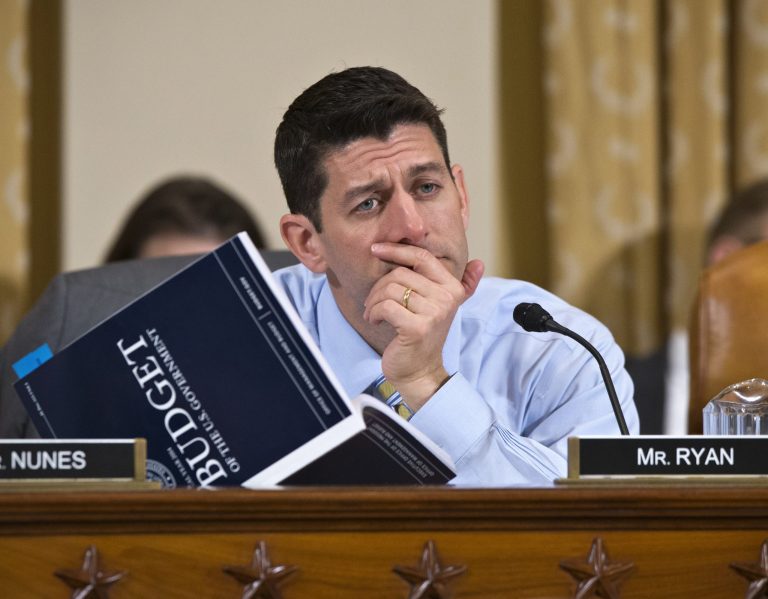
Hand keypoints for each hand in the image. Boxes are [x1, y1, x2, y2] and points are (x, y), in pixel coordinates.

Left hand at [363, 243, 483, 409]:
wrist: (420, 372)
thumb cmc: (423, 336)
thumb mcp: (442, 307)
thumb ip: (461, 285)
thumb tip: (479, 263)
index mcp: (452, 289)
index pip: (422, 257)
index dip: (397, 249)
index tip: (376, 249)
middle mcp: (447, 299)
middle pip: (400, 273)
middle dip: (379, 286)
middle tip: (373, 302)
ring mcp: (434, 313)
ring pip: (390, 289)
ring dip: (373, 301)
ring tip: (373, 312)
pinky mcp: (417, 328)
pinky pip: (386, 306)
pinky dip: (373, 312)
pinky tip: (374, 320)